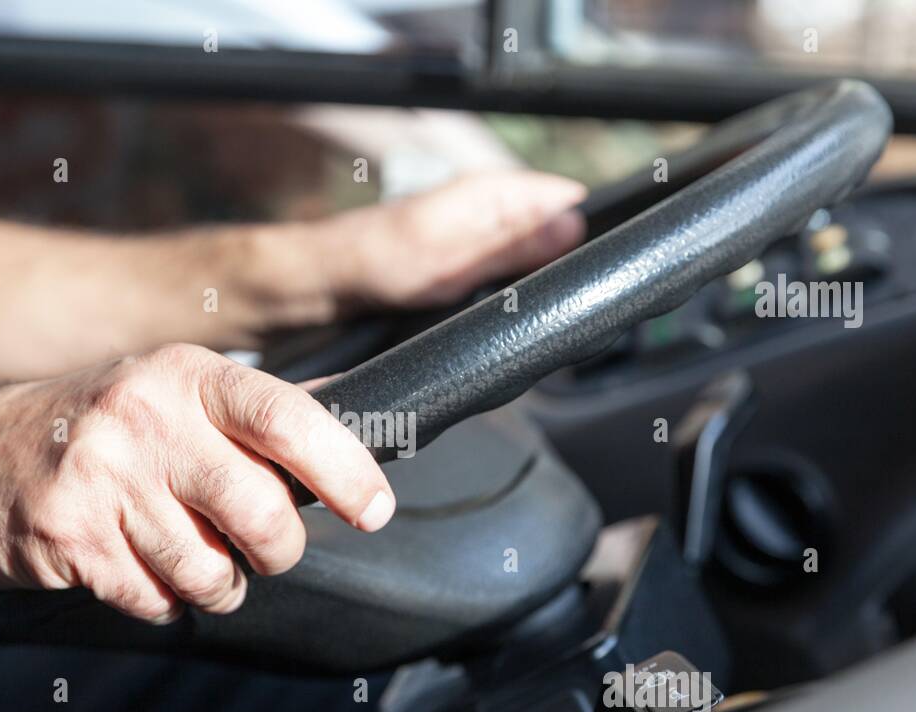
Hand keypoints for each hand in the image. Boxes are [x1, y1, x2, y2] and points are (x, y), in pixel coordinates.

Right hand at [0, 344, 392, 621]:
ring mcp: (101, 476)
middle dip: (277, 552)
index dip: (345, 469)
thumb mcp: (166, 392)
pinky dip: (158, 599)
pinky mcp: (68, 536)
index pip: (287, 417)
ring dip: (214, 584)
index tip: (375, 509)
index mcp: (184, 375)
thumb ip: (252, 413)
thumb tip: (353, 425)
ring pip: (211, 572)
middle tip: (262, 550)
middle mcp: (144, 416)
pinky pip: (156, 600)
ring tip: (182, 555)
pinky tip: (128, 564)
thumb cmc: (82, 428)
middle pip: (261, 513)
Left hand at [320, 170, 586, 312]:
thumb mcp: (446, 261)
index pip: (569, 202)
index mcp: (492, 192)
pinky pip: (508, 275)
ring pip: (534, 259)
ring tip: (532, 315)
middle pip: (557, 234)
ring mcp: (482, 236)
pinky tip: (507, 316)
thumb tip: (573, 227)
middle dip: (565, 269)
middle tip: (558, 308)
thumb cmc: (374, 263)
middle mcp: (492, 209)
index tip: (592, 274)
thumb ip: (508, 246)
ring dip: (536, 286)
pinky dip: (511, 295)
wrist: (323, 283)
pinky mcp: (471, 263)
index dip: (590, 236)